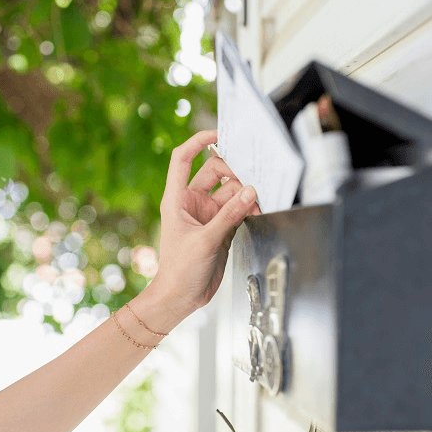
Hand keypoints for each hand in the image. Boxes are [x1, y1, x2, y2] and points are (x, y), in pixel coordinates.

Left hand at [145, 130, 259, 324]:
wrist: (180, 298)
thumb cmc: (178, 271)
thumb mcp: (205, 241)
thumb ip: (229, 215)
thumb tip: (249, 191)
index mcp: (176, 199)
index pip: (183, 158)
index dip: (198, 141)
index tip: (218, 133)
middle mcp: (191, 203)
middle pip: (215, 172)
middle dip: (233, 174)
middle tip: (248, 185)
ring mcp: (207, 215)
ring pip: (230, 191)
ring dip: (243, 195)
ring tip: (253, 206)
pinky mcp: (221, 227)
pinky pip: (237, 209)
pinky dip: (247, 208)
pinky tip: (254, 212)